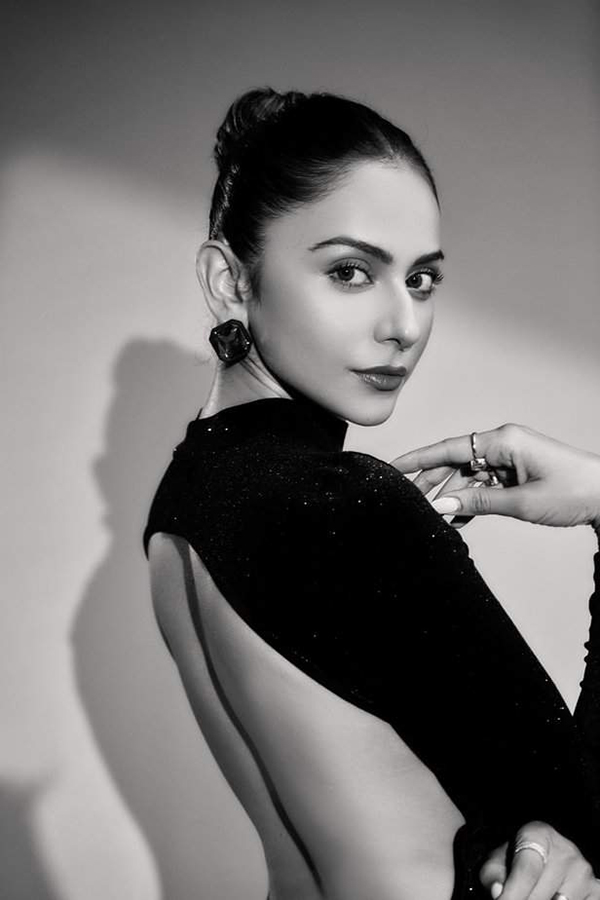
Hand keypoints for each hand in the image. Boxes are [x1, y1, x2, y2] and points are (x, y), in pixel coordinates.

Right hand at [391, 424, 599, 530]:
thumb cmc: (574, 491)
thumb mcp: (521, 502)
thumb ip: (478, 503)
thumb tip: (442, 506)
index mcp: (503, 441)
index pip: (450, 447)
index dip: (419, 458)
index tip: (395, 467)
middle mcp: (504, 445)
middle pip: (456, 461)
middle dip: (432, 481)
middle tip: (408, 499)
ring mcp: (511, 459)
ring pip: (470, 475)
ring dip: (454, 496)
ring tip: (435, 518)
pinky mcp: (518, 473)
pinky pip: (486, 485)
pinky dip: (473, 501)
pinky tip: (460, 520)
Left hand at [479, 821, 599, 899]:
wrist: (541, 858)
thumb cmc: (515, 860)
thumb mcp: (497, 862)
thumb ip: (493, 876)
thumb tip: (498, 892)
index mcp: (539, 835)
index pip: (527, 870)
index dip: (513, 893)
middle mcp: (566, 851)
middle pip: (541, 894)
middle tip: (515, 897)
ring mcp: (584, 873)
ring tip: (534, 895)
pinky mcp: (595, 890)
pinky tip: (552, 896)